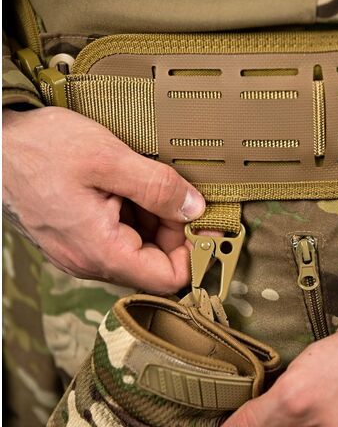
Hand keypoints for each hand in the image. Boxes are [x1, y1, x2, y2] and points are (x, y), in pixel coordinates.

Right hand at [3, 107, 204, 292]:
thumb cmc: (40, 149)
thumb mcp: (108, 159)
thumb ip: (157, 187)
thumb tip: (195, 209)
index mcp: (102, 252)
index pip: (167, 278)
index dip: (195, 253)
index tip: (207, 224)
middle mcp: (91, 260)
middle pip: (154, 262)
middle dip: (174, 229)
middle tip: (177, 191)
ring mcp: (82, 249)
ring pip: (137, 247)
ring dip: (153, 218)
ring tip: (147, 180)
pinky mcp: (76, 235)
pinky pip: (117, 235)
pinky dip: (133, 213)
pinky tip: (128, 184)